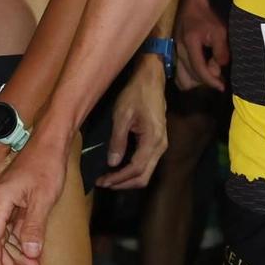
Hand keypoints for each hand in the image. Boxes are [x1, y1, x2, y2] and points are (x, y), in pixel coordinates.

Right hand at [0, 123, 69, 264]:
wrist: (49, 142)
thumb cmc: (46, 166)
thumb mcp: (43, 198)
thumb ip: (33, 227)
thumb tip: (29, 254)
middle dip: (8, 262)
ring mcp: (2, 201)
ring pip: (3, 235)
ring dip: (15, 254)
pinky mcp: (11, 202)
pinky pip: (10, 227)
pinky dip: (19, 242)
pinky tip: (29, 255)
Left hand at [98, 57, 168, 190]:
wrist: (151, 80)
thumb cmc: (136, 94)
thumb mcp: (122, 115)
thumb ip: (118, 140)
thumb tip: (113, 163)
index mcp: (153, 140)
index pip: (136, 169)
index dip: (118, 178)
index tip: (102, 180)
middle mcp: (161, 146)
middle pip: (144, 176)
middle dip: (123, 183)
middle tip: (103, 183)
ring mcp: (162, 145)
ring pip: (146, 172)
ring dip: (127, 179)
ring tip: (108, 178)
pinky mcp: (158, 142)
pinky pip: (147, 163)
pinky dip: (133, 170)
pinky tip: (119, 168)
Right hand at [175, 0, 227, 91]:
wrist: (189, 4)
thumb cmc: (206, 16)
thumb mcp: (219, 31)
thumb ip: (221, 50)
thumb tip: (220, 67)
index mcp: (190, 43)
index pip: (199, 69)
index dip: (211, 81)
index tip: (221, 87)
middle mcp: (179, 49)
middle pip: (190, 75)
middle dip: (206, 80)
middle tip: (219, 79)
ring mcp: (174, 51)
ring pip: (182, 76)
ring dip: (196, 81)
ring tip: (209, 77)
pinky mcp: (173, 52)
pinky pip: (179, 71)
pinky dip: (189, 76)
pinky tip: (199, 73)